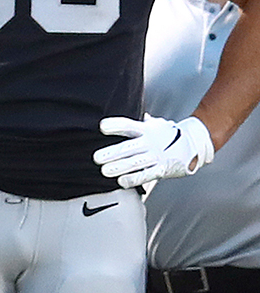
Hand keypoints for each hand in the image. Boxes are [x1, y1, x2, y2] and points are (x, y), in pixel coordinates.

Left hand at [93, 115, 214, 188]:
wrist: (195, 143)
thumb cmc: (169, 134)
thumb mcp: (155, 123)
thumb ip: (140, 121)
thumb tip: (129, 111)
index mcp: (146, 129)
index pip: (128, 125)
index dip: (115, 125)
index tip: (102, 127)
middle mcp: (149, 143)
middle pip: (128, 148)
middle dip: (111, 153)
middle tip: (96, 158)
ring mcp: (156, 156)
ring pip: (134, 163)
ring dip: (119, 168)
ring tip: (104, 171)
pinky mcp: (161, 169)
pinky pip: (146, 175)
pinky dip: (133, 179)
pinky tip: (121, 181)